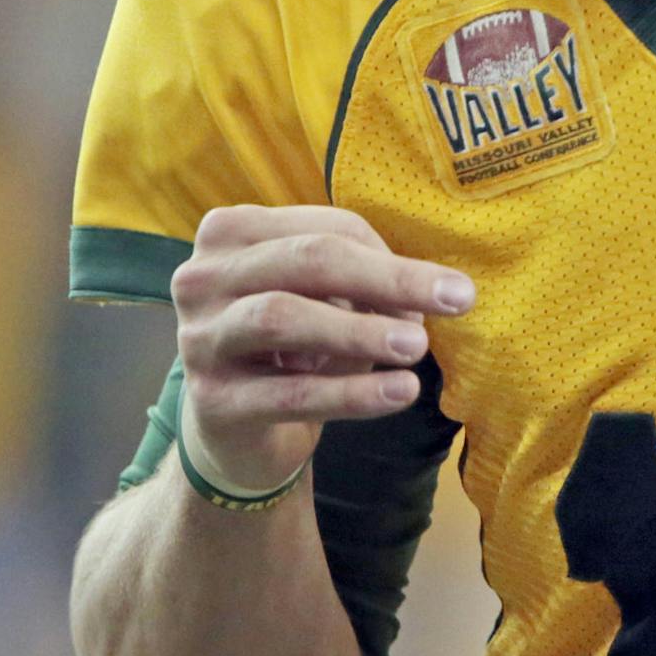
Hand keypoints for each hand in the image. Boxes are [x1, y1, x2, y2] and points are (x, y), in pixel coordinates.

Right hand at [170, 205, 474, 493]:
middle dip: (389, 279)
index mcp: (234, 232)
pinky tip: (399, 393)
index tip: (445, 289)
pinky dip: (350, 393)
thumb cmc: (293, 344)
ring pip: (283, 318)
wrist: (237, 427)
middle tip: (457, 300)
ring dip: (361, 331)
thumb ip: (368, 284)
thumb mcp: (328, 301)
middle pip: (308, 261)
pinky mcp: (210, 400)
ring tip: (418, 347)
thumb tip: (432, 291)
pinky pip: (288, 393)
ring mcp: (198, 338)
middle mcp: (202, 277)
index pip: (328, 228)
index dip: (390, 257)